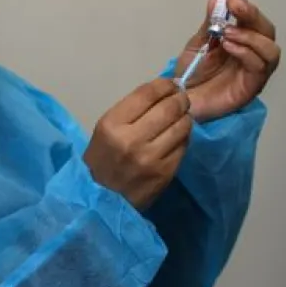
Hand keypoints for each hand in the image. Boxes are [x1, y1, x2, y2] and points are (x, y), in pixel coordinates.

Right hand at [84, 77, 193, 208]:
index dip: (164, 85)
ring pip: (182, 125)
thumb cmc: (101, 161)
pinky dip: (183, 137)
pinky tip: (176, 137)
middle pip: (169, 107)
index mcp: (112, 125)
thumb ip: (132, 112)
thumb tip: (163, 94)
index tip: (170, 84)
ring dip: (184, 118)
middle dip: (180, 99)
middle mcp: (132, 139)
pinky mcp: (166, 172)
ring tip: (180, 118)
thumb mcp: (105, 131)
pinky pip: (183, 146)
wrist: (101, 201)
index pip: (147, 94)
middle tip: (181, 99)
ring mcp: (151, 158)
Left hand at [174, 0, 280, 122]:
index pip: (254, 22)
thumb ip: (209, 25)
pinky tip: (228, 46)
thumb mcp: (198, 44)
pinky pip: (259, 67)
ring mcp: (254, 72)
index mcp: (243, 42)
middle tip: (235, 7)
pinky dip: (246, 53)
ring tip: (227, 33)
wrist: (179, 100)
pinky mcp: (251, 87)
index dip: (247, 8)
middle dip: (253, 17)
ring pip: (270, 50)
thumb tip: (216, 0)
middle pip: (267, 32)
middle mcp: (253, 55)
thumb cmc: (191, 74)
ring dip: (250, 36)